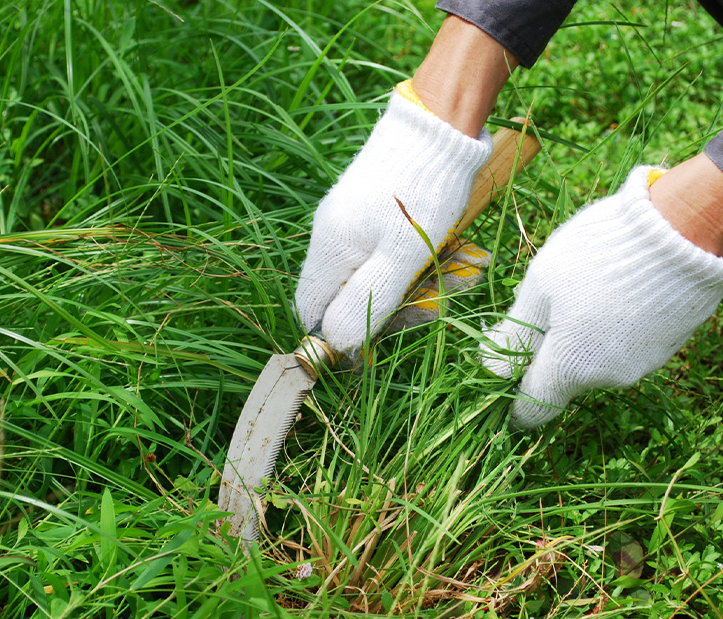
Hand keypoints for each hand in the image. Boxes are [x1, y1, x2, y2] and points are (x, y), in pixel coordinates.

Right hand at [295, 86, 491, 355]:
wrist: (440, 125)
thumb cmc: (422, 194)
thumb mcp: (401, 256)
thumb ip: (367, 301)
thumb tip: (337, 342)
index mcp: (330, 249)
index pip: (311, 309)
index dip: (336, 333)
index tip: (374, 342)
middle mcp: (333, 236)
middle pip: (346, 295)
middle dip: (390, 307)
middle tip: (433, 302)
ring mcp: (353, 221)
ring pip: (374, 274)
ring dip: (415, 284)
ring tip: (457, 270)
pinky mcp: (374, 211)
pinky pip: (388, 252)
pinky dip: (417, 261)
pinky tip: (450, 254)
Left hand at [482, 166, 722, 427]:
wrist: (681, 229)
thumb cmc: (597, 254)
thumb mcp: (540, 288)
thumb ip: (516, 334)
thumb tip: (490, 371)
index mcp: (572, 367)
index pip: (534, 405)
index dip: (513, 398)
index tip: (501, 379)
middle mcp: (609, 376)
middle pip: (563, 376)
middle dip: (547, 350)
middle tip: (544, 302)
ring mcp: (643, 362)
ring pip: (593, 358)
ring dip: (579, 334)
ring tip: (583, 286)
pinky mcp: (667, 344)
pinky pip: (623, 344)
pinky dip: (609, 325)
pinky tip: (612, 288)